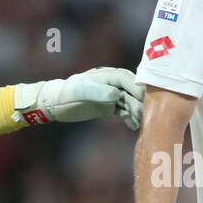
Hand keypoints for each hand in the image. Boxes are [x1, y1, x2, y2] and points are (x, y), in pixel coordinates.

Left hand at [13, 67, 144, 129]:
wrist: (56, 103)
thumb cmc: (68, 94)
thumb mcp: (82, 92)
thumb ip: (99, 92)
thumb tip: (118, 95)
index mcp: (110, 76)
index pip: (131, 81)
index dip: (140, 91)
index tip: (146, 103)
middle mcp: (114, 84)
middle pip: (134, 92)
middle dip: (140, 104)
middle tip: (142, 118)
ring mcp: (113, 95)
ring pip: (132, 103)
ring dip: (137, 113)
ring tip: (139, 124)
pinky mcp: (110, 106)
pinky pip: (125, 111)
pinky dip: (130, 118)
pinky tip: (133, 127)